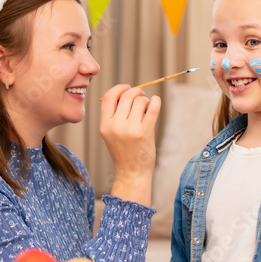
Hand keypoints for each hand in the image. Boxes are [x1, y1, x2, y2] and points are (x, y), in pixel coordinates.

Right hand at [99, 84, 161, 206]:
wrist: (132, 173)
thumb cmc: (124, 151)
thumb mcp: (111, 134)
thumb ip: (115, 115)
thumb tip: (127, 92)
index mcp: (105, 125)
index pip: (109, 97)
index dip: (119, 88)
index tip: (127, 88)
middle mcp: (115, 126)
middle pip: (126, 96)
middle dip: (136, 92)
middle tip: (142, 97)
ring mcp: (130, 130)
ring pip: (140, 101)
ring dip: (146, 100)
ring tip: (147, 107)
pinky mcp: (144, 133)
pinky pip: (152, 108)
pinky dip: (156, 101)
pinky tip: (156, 102)